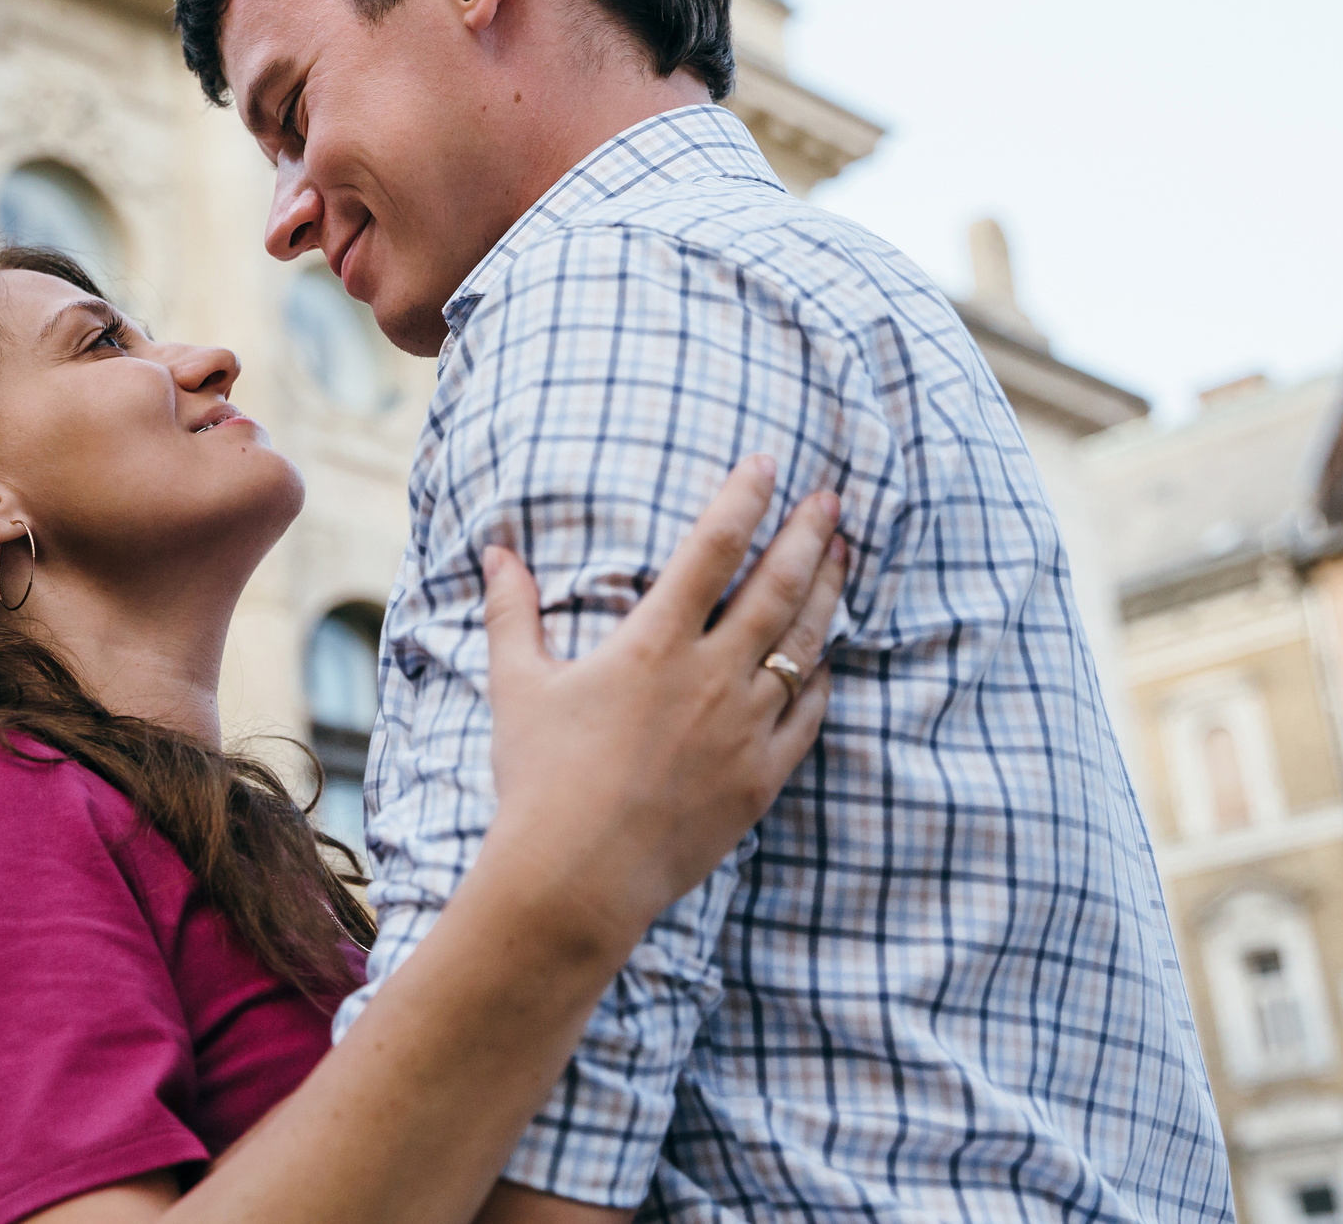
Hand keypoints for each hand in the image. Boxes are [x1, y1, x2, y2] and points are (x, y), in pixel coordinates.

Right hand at [477, 455, 843, 963]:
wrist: (576, 878)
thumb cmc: (539, 780)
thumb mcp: (516, 686)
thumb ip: (512, 612)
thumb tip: (499, 552)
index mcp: (652, 645)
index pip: (711, 549)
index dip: (743, 499)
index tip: (768, 464)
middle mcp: (710, 677)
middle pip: (778, 587)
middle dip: (808, 535)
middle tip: (832, 499)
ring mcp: (744, 729)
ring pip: (804, 645)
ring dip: (829, 594)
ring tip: (843, 556)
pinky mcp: (760, 778)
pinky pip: (807, 716)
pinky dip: (820, 679)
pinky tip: (827, 659)